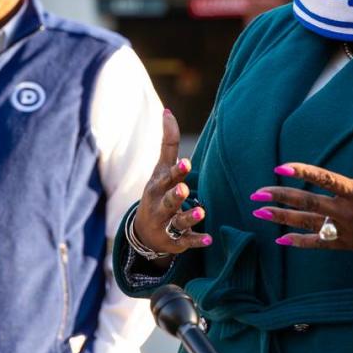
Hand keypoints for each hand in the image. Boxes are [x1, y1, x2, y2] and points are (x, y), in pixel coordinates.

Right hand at [134, 109, 212, 259]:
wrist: (144, 231)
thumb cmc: (158, 191)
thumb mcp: (160, 169)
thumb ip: (167, 142)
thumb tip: (167, 111)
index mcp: (158, 186)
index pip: (167, 177)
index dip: (177, 171)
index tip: (187, 163)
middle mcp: (161, 205)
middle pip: (168, 200)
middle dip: (176, 195)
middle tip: (184, 189)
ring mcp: (167, 224)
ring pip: (178, 222)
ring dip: (190, 217)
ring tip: (201, 212)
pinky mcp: (175, 241)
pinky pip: (186, 242)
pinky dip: (196, 241)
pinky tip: (209, 239)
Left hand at [250, 117, 352, 257]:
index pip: (326, 179)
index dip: (302, 172)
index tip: (281, 167)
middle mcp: (349, 212)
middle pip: (308, 203)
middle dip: (281, 197)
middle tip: (256, 194)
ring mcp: (346, 230)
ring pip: (308, 223)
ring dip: (282, 218)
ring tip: (259, 213)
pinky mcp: (348, 244)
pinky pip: (319, 244)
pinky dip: (299, 242)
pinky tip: (280, 239)